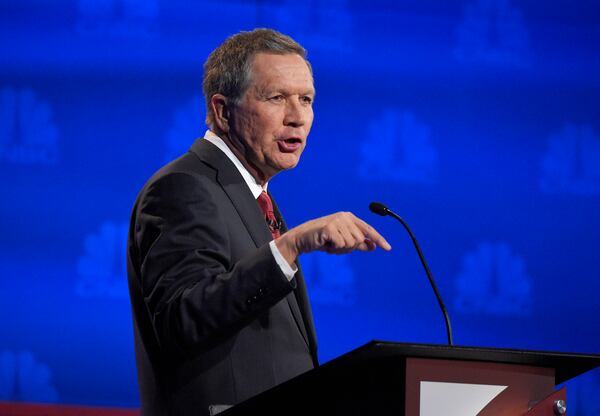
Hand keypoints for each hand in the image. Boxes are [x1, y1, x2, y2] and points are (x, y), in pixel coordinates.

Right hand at [275, 212, 390, 264]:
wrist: (302, 239)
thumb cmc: (323, 240)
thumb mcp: (342, 242)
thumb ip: (358, 244)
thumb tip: (373, 246)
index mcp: (349, 217)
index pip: (368, 229)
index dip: (378, 239)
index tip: (388, 248)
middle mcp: (345, 217)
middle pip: (359, 239)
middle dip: (349, 248)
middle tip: (335, 246)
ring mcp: (337, 221)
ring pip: (351, 244)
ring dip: (341, 249)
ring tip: (330, 244)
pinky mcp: (330, 227)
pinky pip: (342, 245)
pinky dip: (334, 249)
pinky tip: (325, 244)